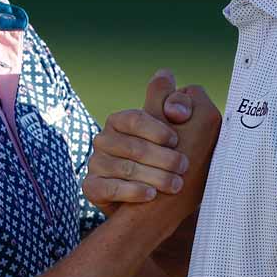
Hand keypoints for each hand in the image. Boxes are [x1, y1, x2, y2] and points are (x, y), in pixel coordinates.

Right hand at [86, 69, 219, 213]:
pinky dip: (132, 191)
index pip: (134, 119)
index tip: (177, 140)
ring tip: (175, 185)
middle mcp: (103, 140)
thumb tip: (165, 74)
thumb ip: (170, 103)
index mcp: (120, 121)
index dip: (156, 129)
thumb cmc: (164, 160)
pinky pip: (108, 188)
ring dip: (153, 176)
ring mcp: (96, 164)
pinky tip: (151, 195)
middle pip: (132, 146)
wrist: (150, 203)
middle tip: (184, 166)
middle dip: (162, 157)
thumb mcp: (172, 130)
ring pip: (123, 168)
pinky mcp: (91, 187)